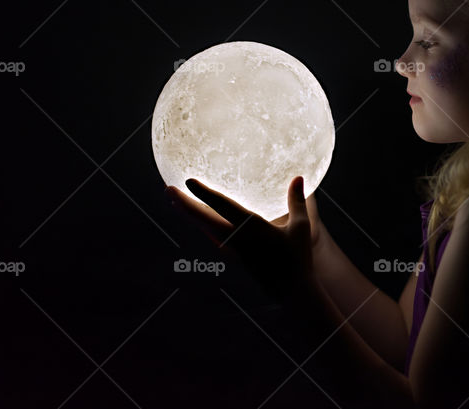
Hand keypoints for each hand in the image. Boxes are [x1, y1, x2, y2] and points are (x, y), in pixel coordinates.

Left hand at [165, 176, 314, 301]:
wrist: (290, 291)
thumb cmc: (298, 257)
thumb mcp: (301, 227)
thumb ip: (297, 201)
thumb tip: (299, 177)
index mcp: (251, 228)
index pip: (222, 206)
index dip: (204, 193)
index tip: (187, 181)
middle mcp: (236, 238)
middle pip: (203, 219)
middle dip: (184, 204)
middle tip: (168, 189)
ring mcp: (232, 249)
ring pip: (204, 228)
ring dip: (190, 214)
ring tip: (176, 202)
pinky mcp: (234, 256)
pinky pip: (212, 237)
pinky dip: (202, 225)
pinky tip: (199, 221)